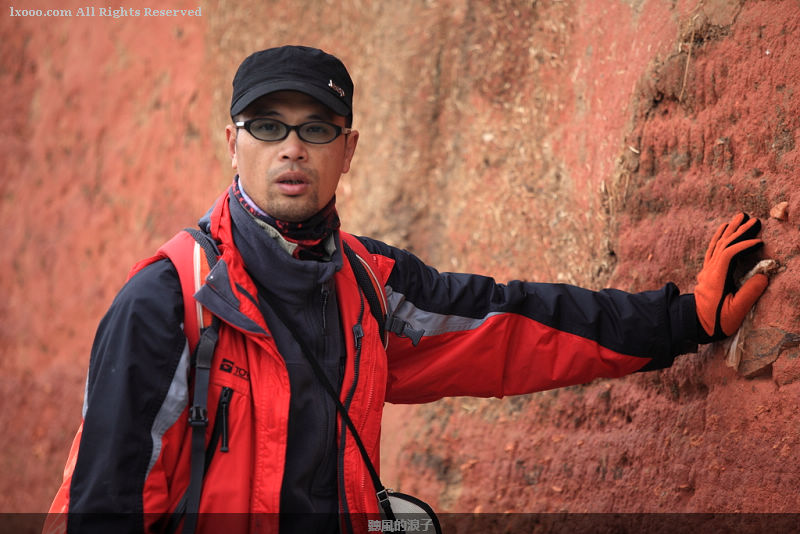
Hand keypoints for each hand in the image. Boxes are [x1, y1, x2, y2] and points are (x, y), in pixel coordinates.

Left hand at [694, 213, 767, 340]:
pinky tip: (723, 230)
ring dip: (728, 231)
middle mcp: (709, 271)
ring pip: (716, 245)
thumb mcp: (736, 311)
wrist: (695, 326)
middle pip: (722, 245)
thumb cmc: (716, 321)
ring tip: (738, 217)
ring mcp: (706, 271)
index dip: (743, 245)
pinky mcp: (707, 273)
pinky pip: (712, 251)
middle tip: (753, 219)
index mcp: (715, 278)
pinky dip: (718, 238)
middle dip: (738, 231)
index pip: (728, 254)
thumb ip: (749, 293)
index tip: (759, 241)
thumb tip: (763, 275)